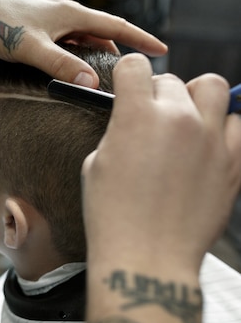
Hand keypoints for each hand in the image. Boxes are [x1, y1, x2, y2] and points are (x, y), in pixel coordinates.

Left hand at [0, 0, 167, 87]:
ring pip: (80, 44)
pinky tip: (70, 79)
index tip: (162, 51)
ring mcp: (48, 26)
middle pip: (100, 35)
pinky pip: (62, 51)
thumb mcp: (31, 48)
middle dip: (118, 52)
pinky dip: (72, 63)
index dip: (140, 38)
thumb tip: (91, 82)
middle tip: (131, 75)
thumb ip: (60, 66)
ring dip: (93, 60)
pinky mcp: (33, 37)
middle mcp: (62, 17)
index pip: (115, 25)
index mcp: (70, 14)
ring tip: (104, 81)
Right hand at [82, 53, 240, 273]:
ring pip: (213, 88)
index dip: (126, 75)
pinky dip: (223, 126)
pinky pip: (238, 124)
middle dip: (157, 94)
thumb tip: (133, 122)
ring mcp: (211, 139)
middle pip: (172, 80)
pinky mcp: (234, 162)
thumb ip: (119, 131)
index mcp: (137, 116)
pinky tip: (207, 143)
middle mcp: (178, 119)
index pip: (136, 66)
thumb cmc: (113, 215)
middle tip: (151, 118)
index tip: (126, 86)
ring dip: (196, 98)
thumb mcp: (97, 163)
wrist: (147, 256)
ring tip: (185, 120)